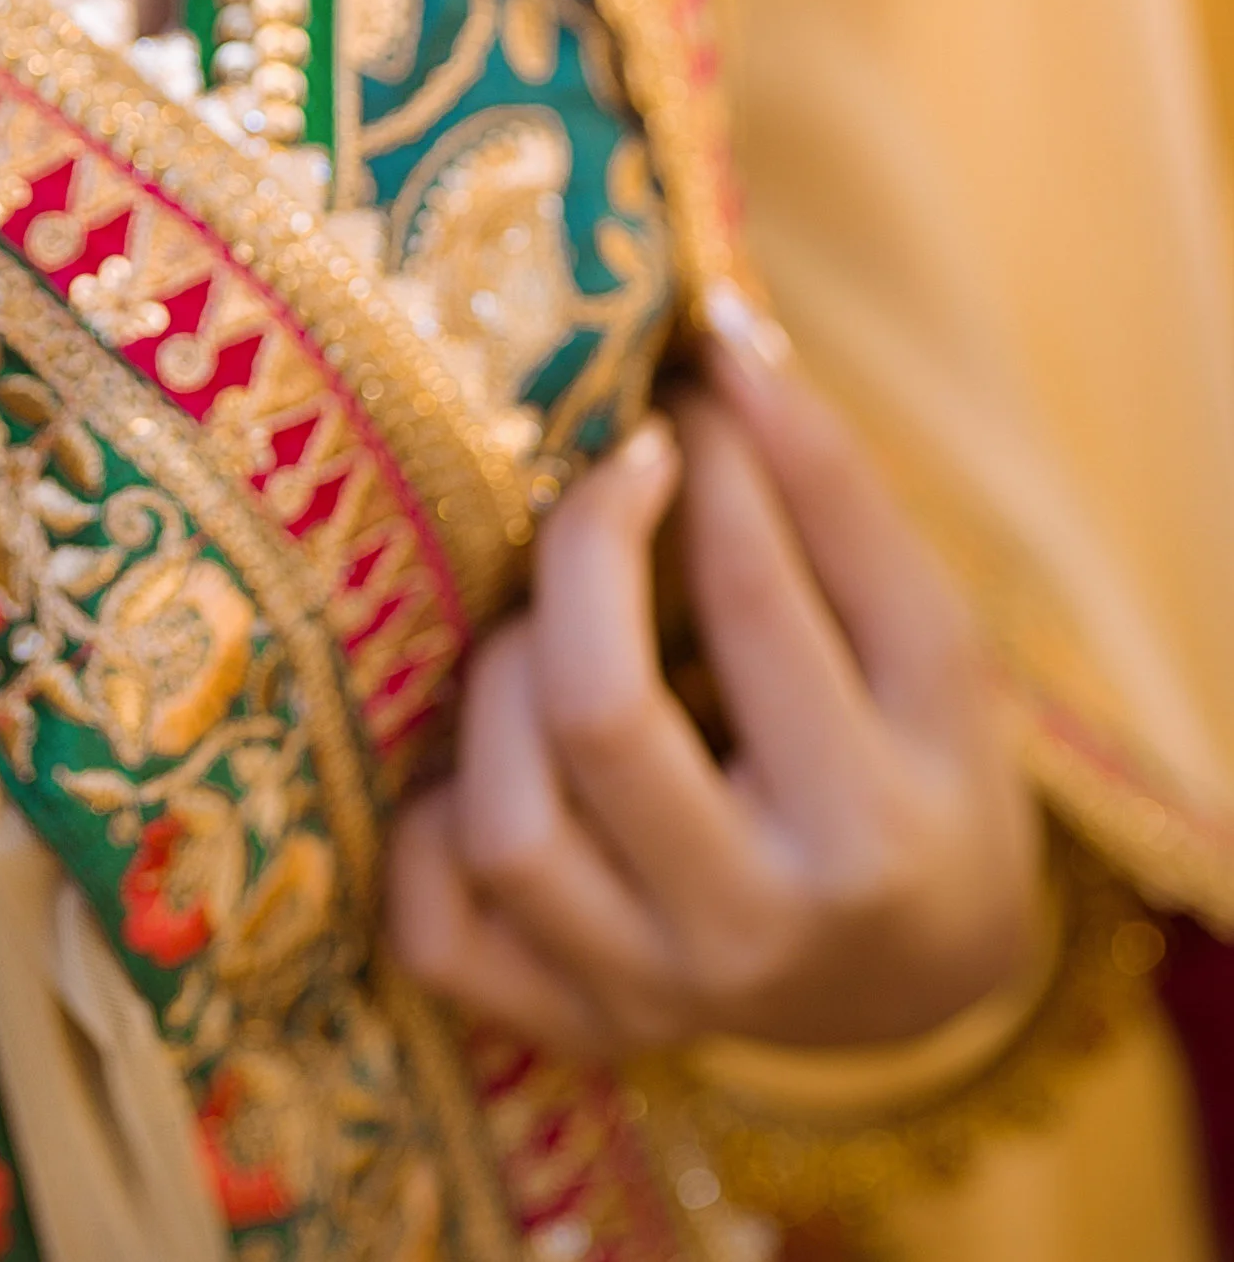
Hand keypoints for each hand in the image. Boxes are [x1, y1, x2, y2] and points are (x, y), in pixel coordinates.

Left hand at [385, 304, 1040, 1058]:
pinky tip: (483, 761)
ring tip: (550, 626)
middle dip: (580, 551)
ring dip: (501, 684)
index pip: (757, 601)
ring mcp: (654, 997)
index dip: (705, 460)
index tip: (685, 391)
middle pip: (598, 713)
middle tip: (608, 474)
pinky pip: (441, 933)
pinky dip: (429, 836)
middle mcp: (760, 936)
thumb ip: (834, 488)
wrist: (922, 970)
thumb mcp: (930, 636)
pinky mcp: (571, 1027)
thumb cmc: (922, 763)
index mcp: (877, 829)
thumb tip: (723, 332)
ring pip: (505, 824)